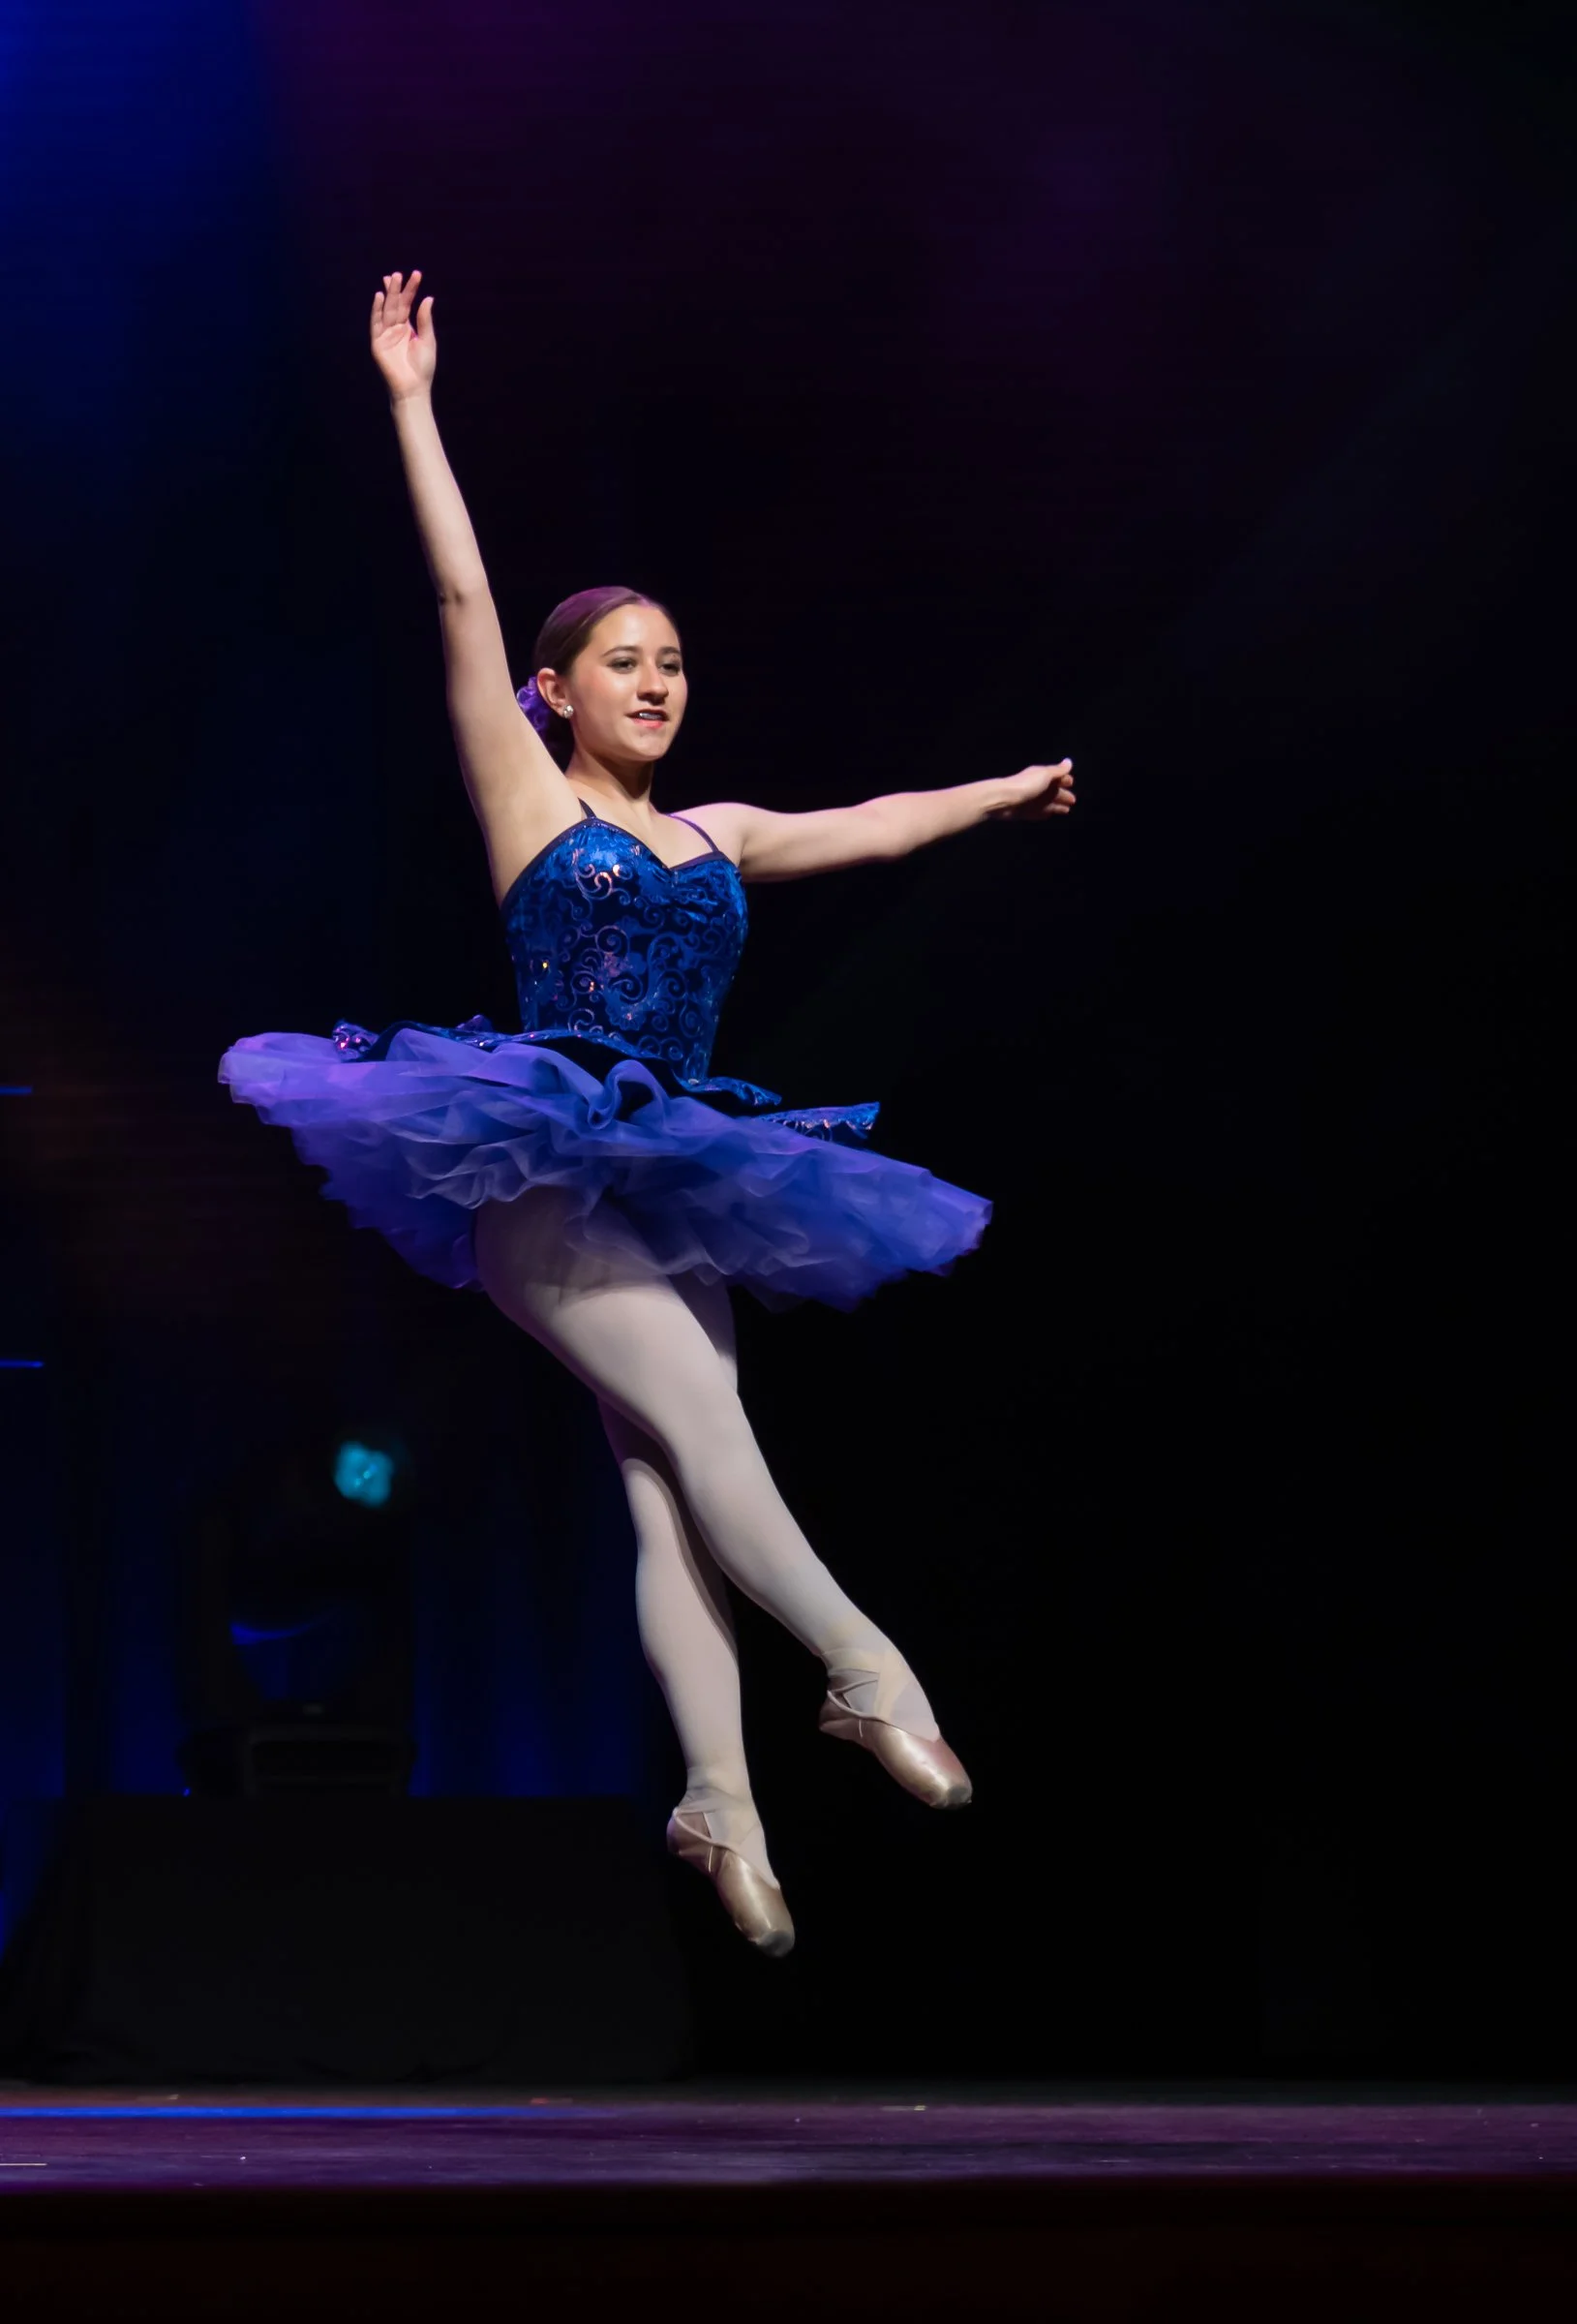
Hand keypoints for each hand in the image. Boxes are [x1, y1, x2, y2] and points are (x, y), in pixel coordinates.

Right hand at [371, 269, 435, 399]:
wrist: (413, 387)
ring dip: (388, 295)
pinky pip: (376, 323)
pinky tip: (379, 296)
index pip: (408, 304)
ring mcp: (385, 335)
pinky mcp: (377, 343)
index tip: (417, 274)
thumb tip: (428, 298)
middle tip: (400, 273)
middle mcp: (395, 329)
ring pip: (387, 310)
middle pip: (396, 305)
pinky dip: (376, 310)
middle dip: (397, 289)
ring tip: (391, 278)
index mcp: (407, 328)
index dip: (411, 290)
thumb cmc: (423, 367)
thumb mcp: (427, 340)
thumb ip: (425, 320)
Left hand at [992, 760, 1075, 819]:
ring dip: (1057, 806)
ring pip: (1047, 803)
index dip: (1064, 780)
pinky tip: (1049, 815)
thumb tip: (1069, 761)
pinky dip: (1044, 813)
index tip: (1071, 783)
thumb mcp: (1045, 774)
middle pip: (1053, 792)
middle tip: (1073, 801)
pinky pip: (1038, 813)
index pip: (1056, 777)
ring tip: (1066, 810)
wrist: (1004, 799)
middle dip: (1063, 795)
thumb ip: (1058, 770)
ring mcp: (1031, 800)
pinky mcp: (1025, 812)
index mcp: (1042, 776)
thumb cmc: (1027, 784)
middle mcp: (1037, 787)